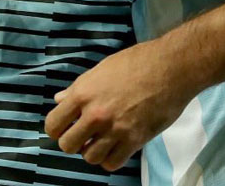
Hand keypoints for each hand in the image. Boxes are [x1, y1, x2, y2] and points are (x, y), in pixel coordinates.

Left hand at [44, 38, 193, 171]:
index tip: (66, 126)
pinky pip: (111, 163)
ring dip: (93, 150)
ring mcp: (114, 130)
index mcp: (84, 92)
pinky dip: (111, 158)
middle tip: (85, 133)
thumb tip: (59, 99)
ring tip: (102, 139)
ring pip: (89, 157)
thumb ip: (79, 87)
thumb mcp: (103, 68)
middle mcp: (95, 114)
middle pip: (68, 145)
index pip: (53, 124)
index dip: (57, 128)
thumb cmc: (138, 61)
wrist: (171, 67)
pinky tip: (116, 146)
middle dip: (74, 141)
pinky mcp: (134, 141)